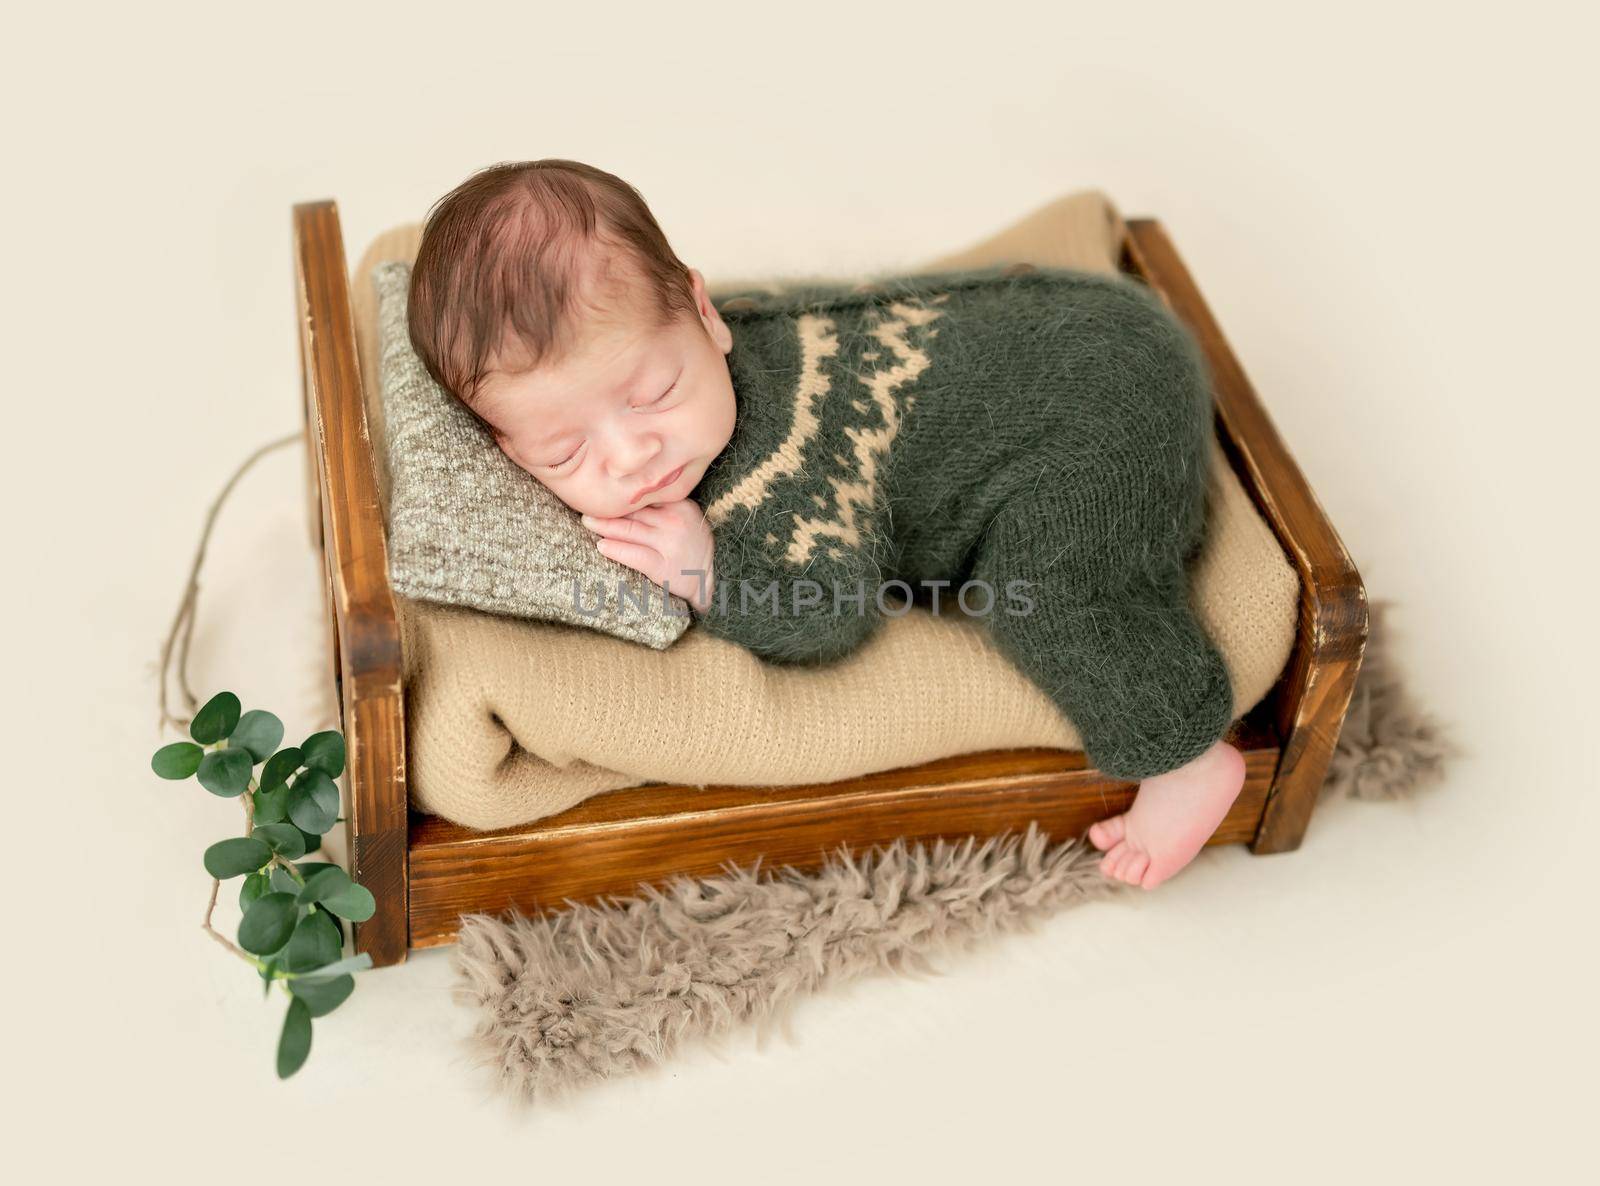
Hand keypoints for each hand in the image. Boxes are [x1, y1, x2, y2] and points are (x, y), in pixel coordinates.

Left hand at [580, 498, 715, 611]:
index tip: (600, 490)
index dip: (620, 494)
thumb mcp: (685, 515)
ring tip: (587, 522)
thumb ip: (661, 505)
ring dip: (604, 526)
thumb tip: (626, 495)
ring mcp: (669, 544)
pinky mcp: (664, 567)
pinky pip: (634, 555)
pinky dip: (616, 550)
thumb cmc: (693, 544)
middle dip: (607, 509)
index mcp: (679, 504)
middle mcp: (674, 521)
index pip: (642, 496)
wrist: (713, 577)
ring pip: (629, 531)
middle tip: (584, 504)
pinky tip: (602, 546)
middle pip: (632, 512)